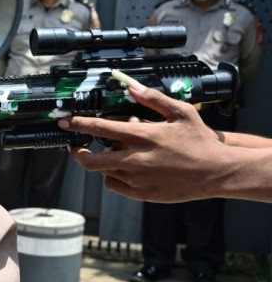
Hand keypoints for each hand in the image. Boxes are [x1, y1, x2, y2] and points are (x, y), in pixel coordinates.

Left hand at [58, 84, 228, 202]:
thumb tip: (131, 87)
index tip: (64, 122)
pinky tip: (125, 169)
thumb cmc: (199, 140)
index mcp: (142, 136)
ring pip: (103, 172)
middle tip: (75, 145)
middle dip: (77, 152)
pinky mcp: (141, 194)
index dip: (77, 124)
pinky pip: (115, 186)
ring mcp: (137, 179)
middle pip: (90, 160)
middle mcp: (135, 159)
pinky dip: (114, 177)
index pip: (99, 128)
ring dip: (102, 162)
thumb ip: (153, 99)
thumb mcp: (180, 112)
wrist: (218, 172)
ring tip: (114, 153)